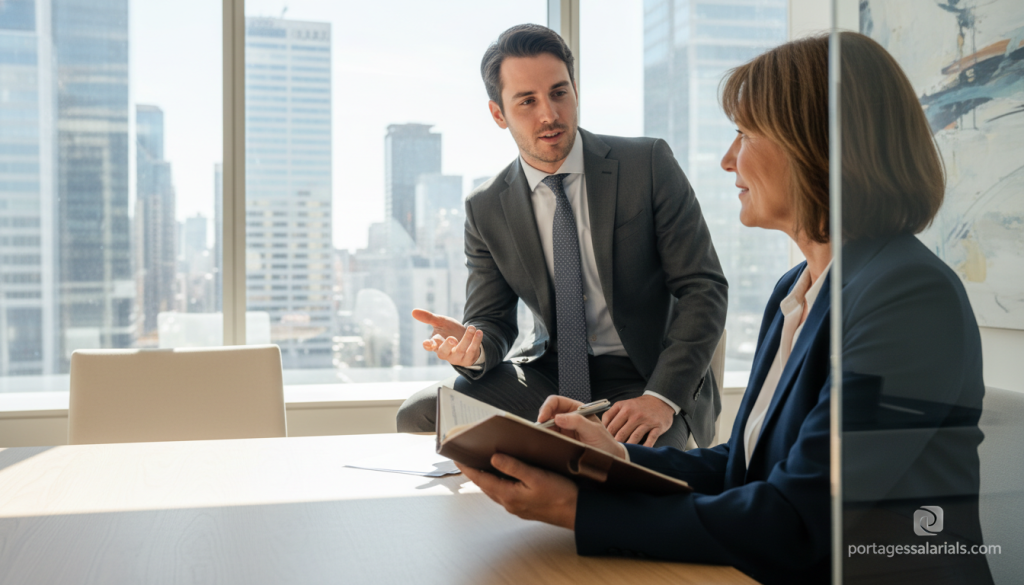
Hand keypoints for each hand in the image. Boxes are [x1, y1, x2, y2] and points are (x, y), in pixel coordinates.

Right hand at [412, 309, 482, 367]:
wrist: (466, 339)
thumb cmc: (450, 331)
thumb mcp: (440, 322)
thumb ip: (429, 318)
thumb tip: (413, 311)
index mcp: (436, 344)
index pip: (429, 347)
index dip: (428, 345)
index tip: (428, 342)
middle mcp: (445, 353)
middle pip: (443, 352)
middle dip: (447, 346)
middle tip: (452, 339)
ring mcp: (456, 357)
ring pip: (460, 350)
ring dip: (466, 339)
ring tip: (471, 327)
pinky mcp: (468, 358)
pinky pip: (472, 350)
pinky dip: (476, 341)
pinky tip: (479, 332)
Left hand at [456, 454, 577, 529]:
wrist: (577, 513)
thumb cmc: (560, 495)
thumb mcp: (537, 476)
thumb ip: (514, 467)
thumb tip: (494, 458)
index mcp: (509, 495)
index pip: (481, 479)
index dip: (468, 468)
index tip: (457, 457)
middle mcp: (510, 503)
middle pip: (485, 485)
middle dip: (475, 471)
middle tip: (466, 457)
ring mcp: (517, 506)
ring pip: (495, 490)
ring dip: (486, 477)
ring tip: (480, 464)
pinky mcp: (524, 507)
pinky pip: (505, 493)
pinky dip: (499, 482)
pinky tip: (503, 475)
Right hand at [537, 396, 626, 458]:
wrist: (610, 459)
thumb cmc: (605, 442)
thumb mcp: (594, 431)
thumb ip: (578, 422)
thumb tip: (557, 418)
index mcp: (576, 409)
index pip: (556, 402)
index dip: (547, 407)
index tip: (542, 418)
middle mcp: (568, 417)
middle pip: (548, 413)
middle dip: (541, 420)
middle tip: (538, 430)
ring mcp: (563, 430)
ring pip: (546, 426)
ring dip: (542, 430)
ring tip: (540, 437)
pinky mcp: (561, 441)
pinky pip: (549, 438)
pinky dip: (544, 439)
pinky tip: (544, 443)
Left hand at [602, 395, 673, 446]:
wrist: (660, 401)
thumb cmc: (639, 406)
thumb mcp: (624, 404)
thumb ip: (611, 414)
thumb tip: (600, 428)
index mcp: (624, 407)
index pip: (610, 423)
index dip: (605, 435)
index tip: (602, 442)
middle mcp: (635, 413)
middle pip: (621, 432)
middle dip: (615, 443)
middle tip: (611, 452)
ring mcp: (646, 420)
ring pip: (634, 437)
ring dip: (628, 447)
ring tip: (623, 454)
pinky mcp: (657, 426)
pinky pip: (650, 439)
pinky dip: (645, 447)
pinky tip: (640, 452)